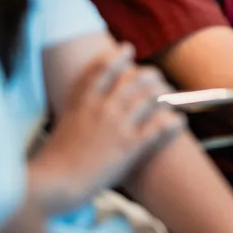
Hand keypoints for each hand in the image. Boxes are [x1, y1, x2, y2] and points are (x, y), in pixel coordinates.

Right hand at [30, 46, 184, 213]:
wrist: (53, 183)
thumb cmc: (54, 159)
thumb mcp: (63, 124)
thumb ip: (79, 110)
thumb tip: (89, 103)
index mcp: (83, 102)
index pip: (103, 69)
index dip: (118, 57)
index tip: (128, 49)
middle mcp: (103, 108)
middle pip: (136, 80)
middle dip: (152, 76)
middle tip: (158, 79)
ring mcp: (118, 126)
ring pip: (152, 99)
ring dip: (166, 96)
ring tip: (171, 97)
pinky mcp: (129, 146)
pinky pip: (159, 128)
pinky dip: (173, 123)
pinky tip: (179, 122)